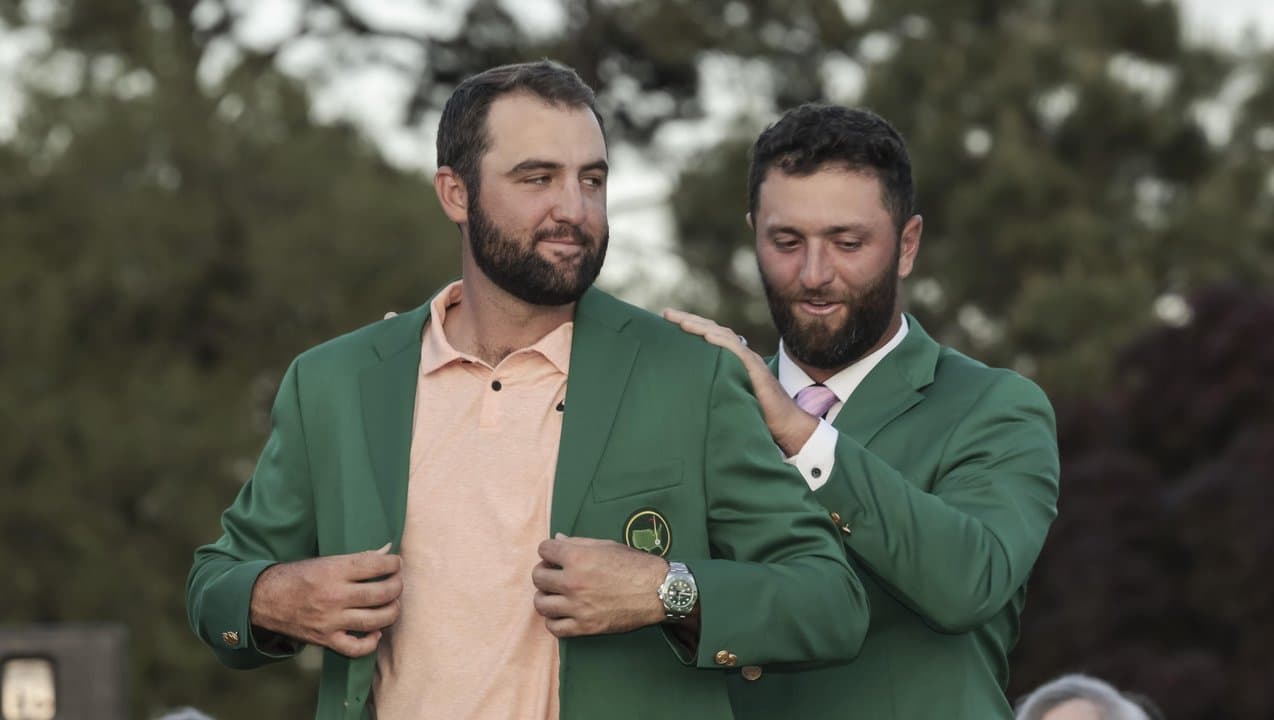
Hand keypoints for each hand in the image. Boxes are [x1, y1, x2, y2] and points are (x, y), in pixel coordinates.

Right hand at [249, 543, 401, 657]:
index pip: (375, 565)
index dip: (393, 564)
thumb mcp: (325, 560)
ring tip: (392, 604)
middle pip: (381, 593)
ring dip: (392, 612)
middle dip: (396, 587)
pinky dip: (371, 642)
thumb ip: (358, 558)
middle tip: (397, 583)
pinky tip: (375, 632)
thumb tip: (387, 549)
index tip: (396, 564)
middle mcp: (333, 596)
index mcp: (333, 571)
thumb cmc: (298, 576)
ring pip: (375, 620)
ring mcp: (330, 620)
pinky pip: (356, 648)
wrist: (264, 599)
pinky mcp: (326, 639)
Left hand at [532, 534, 667, 637]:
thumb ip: (578, 543)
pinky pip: (555, 628)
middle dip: (543, 572)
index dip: (548, 551)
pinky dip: (553, 621)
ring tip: (554, 595)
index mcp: (578, 557)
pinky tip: (561, 613)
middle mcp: (573, 582)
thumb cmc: (635, 565)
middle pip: (538, 577)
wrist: (658, 591)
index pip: (544, 550)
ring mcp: (578, 606)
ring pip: (541, 604)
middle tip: (553, 574)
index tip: (554, 555)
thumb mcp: (607, 546)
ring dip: (544, 597)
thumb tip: (557, 539)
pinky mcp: (585, 626)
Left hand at [662, 308, 817, 455]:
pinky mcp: (757, 371)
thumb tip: (686, 392)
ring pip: (724, 336)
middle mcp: (742, 356)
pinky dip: (723, 342)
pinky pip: (739, 353)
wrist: (786, 425)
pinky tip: (707, 337)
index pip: (710, 336)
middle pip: (713, 331)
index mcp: (734, 360)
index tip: (668, 321)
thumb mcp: (730, 397)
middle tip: (666, 313)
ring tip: (681, 322)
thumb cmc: (759, 415)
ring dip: (701, 327)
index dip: (691, 327)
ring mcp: (750, 361)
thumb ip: (714, 388)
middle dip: (689, 320)